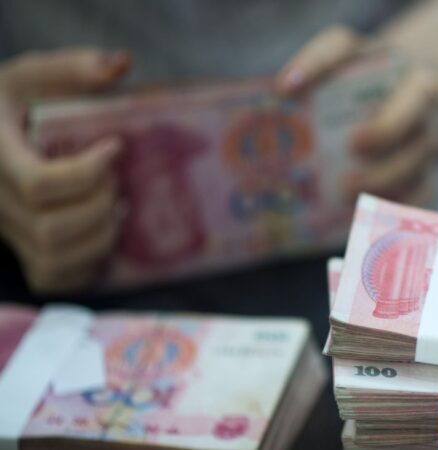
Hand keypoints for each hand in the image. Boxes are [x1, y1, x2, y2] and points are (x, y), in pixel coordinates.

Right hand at [0, 48, 130, 292]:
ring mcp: (6, 232)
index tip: (114, 148)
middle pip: (51, 229)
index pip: (38, 184)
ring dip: (100, 238)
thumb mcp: (32, 77)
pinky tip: (104, 235)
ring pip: (53, 259)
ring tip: (117, 208)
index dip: (86, 174)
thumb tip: (121, 63)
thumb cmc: (12, 107)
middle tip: (117, 181)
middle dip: (99, 206)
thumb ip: (72, 68)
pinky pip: (53, 278)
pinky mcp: (22, 251)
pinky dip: (88, 264)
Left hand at [277, 26, 437, 203]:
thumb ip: (321, 57)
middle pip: (417, 154)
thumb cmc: (373, 67)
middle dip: (383, 174)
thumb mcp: (350, 48)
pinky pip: (422, 204)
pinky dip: (398, 217)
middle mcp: (432, 124)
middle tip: (344, 186)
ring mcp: (433, 155)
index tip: (354, 145)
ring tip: (346, 207)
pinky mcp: (432, 177)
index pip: (416, 105)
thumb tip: (285, 87)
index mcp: (422, 88)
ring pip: (422, 183)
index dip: (388, 129)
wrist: (413, 77)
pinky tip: (367, 226)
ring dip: (386, 200)